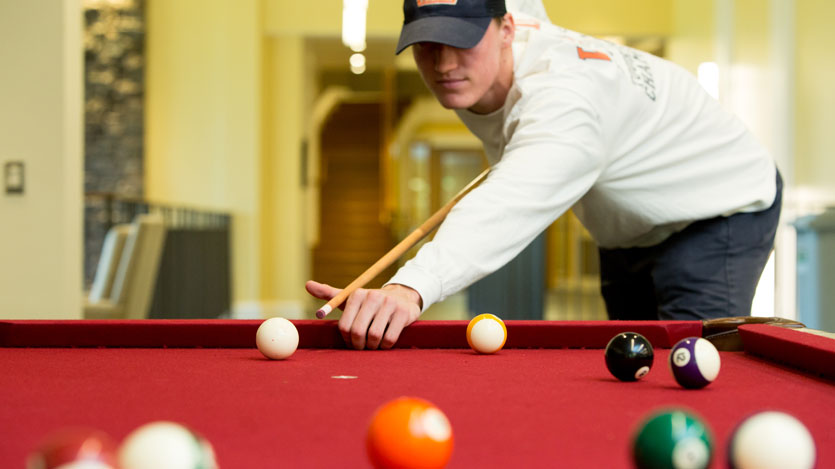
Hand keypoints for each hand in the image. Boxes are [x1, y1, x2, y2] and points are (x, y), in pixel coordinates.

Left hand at [305, 280, 421, 349]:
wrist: (402, 297)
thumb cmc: (371, 303)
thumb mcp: (351, 298)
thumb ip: (329, 294)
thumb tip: (307, 285)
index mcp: (357, 294)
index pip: (344, 325)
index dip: (346, 339)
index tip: (350, 342)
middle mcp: (373, 296)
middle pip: (358, 331)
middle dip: (358, 345)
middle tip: (361, 347)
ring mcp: (390, 304)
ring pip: (374, 336)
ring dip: (372, 346)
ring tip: (373, 344)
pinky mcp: (403, 313)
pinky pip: (389, 338)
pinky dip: (385, 345)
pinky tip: (384, 342)